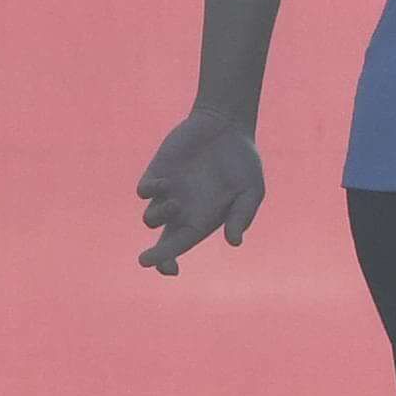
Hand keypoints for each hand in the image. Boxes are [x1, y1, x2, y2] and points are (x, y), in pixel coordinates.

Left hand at [135, 108, 265, 275]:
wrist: (225, 126)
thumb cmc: (242, 161)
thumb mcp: (251, 190)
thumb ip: (242, 215)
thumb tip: (234, 242)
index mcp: (204, 220)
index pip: (182, 246)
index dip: (171, 260)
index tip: (169, 270)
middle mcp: (183, 212)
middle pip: (161, 242)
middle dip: (154, 255)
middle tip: (146, 260)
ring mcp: (168, 194)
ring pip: (151, 218)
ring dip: (160, 216)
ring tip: (176, 204)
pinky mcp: (157, 174)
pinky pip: (144, 192)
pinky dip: (150, 192)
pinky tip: (165, 184)